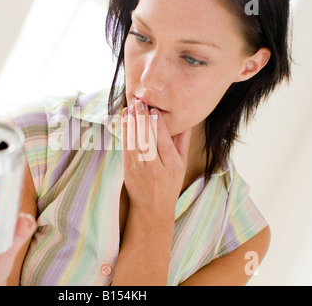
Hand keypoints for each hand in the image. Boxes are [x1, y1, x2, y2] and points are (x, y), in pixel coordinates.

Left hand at [122, 100, 191, 222]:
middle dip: (142, 120)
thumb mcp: (181, 166)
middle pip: (147, 141)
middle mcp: (155, 169)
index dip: (158, 126)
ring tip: (131, 107)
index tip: (155, 110)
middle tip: (140, 102)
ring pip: (134, 144)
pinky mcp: (127, 171)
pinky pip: (126, 149)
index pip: (164, 143)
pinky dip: (125, 134)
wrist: (152, 209)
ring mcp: (139, 170)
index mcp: (172, 167)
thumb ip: (183, 143)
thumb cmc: (169, 185)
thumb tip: (186, 122)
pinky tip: (125, 120)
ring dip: (131, 124)